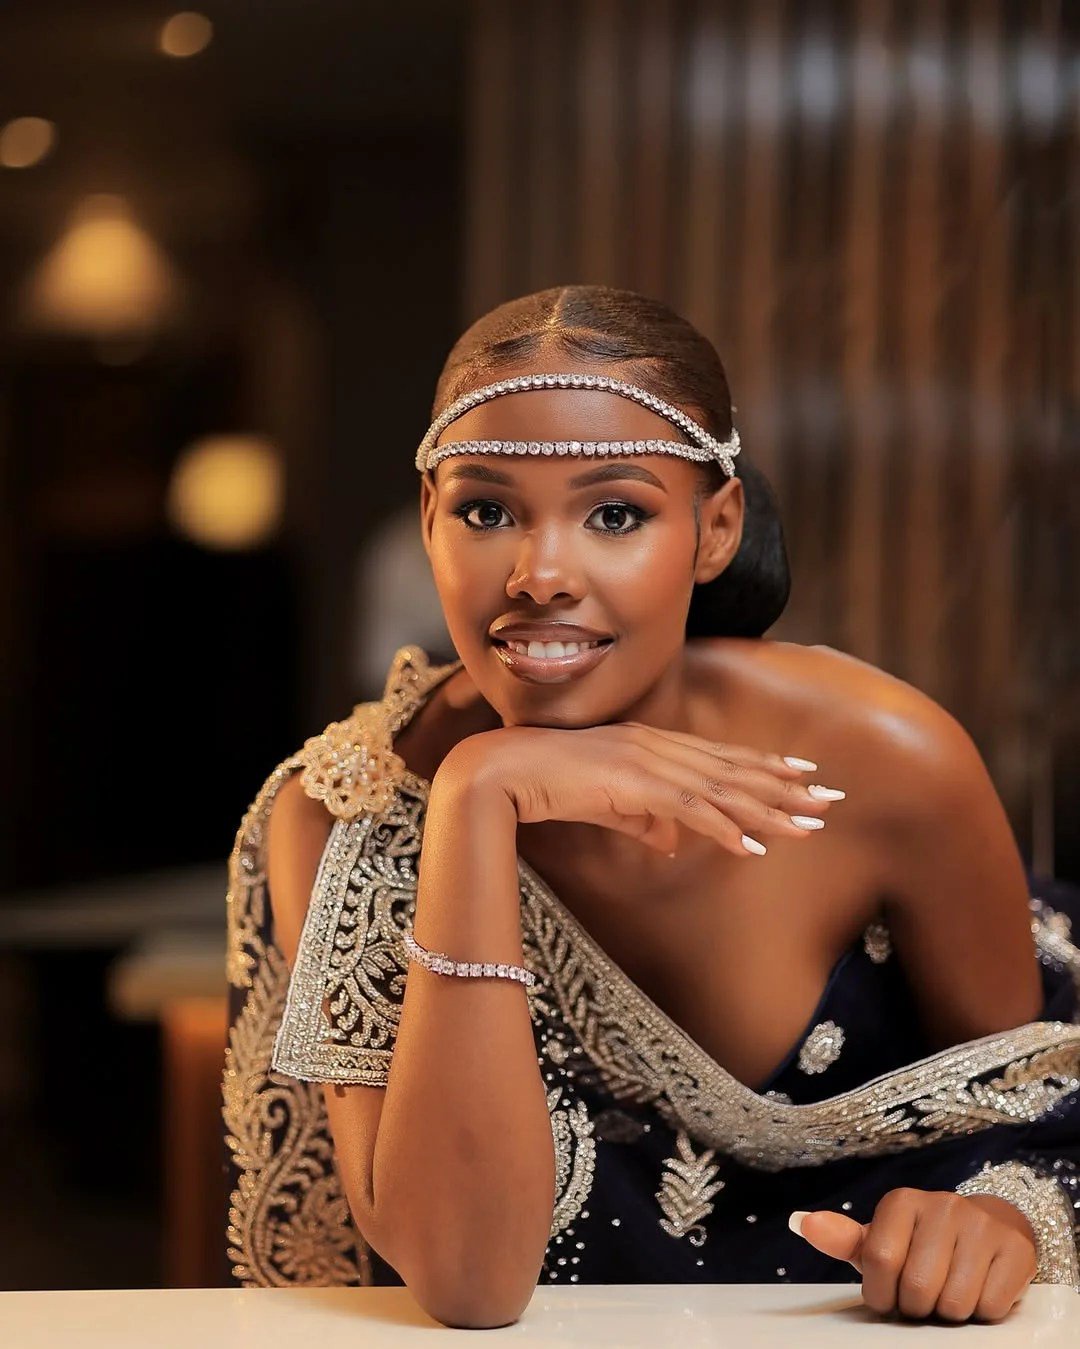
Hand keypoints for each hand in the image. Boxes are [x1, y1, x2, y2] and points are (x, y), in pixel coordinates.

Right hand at [438, 721, 842, 857]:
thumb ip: (643, 820)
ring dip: (770, 809)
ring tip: (810, 824)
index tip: (805, 775)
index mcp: (652, 744)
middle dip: (787, 786)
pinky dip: (726, 828)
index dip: (766, 766)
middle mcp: (657, 745)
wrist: (501, 773)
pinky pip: (691, 810)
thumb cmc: (546, 785)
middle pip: (735, 769)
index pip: (721, 756)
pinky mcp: (633, 782)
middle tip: (831, 798)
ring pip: (723, 788)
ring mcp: (647, 761)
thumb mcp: (605, 805)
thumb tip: (673, 841)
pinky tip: (754, 847)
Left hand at [790, 1188, 1038, 1321]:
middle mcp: (941, 1204)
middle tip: (924, 1295)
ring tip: (951, 1290)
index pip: (879, 1262)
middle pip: (918, 1290)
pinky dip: (982, 1312)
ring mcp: (980, 1224)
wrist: (986, 1228)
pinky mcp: (1014, 1248)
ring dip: (950, 1313)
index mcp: (900, 1202)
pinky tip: (979, 1289)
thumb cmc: (921, 1243)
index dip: (882, 1294)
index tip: (888, 1294)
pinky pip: (990, 1307)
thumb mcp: (881, 1240)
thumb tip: (801, 1223)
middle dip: (918, 1307)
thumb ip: (841, 1239)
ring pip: (955, 1304)